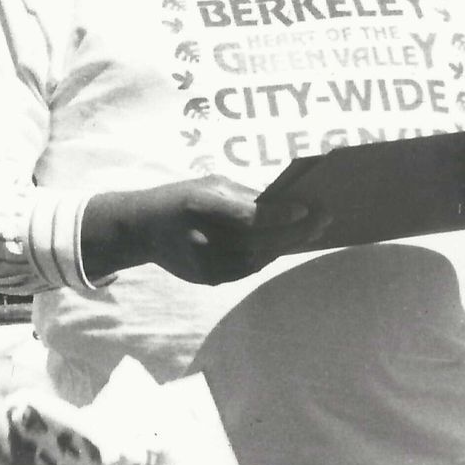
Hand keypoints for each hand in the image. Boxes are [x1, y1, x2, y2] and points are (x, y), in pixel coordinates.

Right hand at [82, 176, 322, 282]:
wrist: (139, 230)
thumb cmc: (180, 198)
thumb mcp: (208, 185)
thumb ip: (245, 196)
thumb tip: (289, 204)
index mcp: (196, 206)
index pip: (246, 217)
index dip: (279, 215)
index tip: (308, 207)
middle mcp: (199, 239)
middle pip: (258, 241)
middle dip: (296, 231)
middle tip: (324, 220)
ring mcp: (203, 263)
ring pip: (258, 259)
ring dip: (286, 245)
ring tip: (309, 231)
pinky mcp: (208, 279)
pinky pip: (248, 269)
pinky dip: (268, 256)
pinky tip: (282, 244)